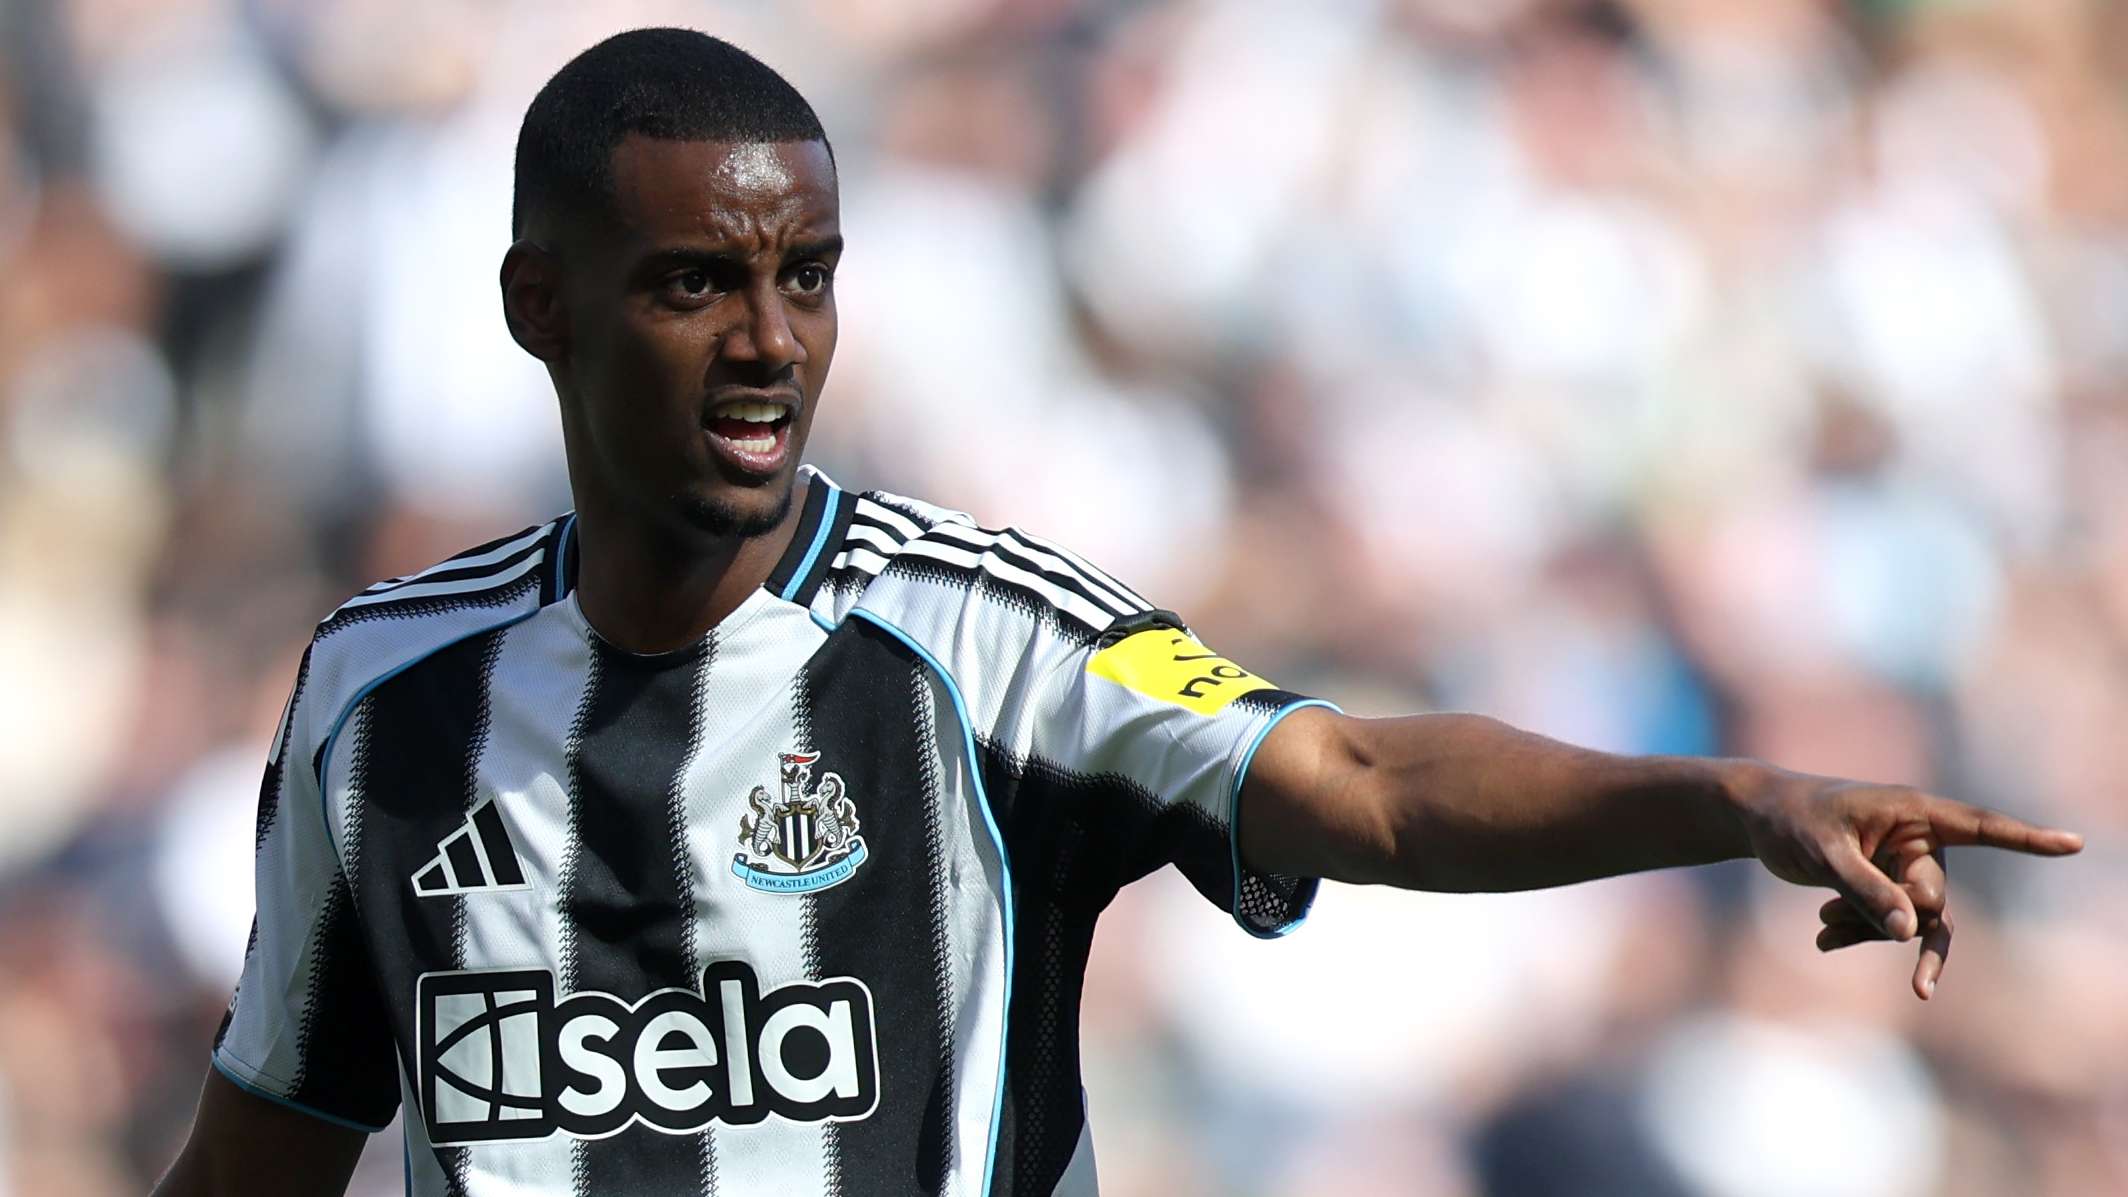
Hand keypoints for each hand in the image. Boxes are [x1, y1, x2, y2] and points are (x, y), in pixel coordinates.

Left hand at [1730, 763, 2082, 999]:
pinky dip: (1859, 933)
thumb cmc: (1790, 820)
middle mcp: (1919, 839)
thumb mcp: (1822, 854)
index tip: (2073, 844)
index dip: (2026, 838)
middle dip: (1888, 918)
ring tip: (1821, 930)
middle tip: (1828, 917)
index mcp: (1913, 812)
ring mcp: (1905, 865)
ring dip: (1871, 931)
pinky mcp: (1887, 885)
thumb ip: (1865, 890)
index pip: (1980, 826)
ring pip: (1915, 920)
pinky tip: (1820, 940)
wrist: (1759, 819)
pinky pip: (1893, 925)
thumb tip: (1913, 931)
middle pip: (1933, 899)